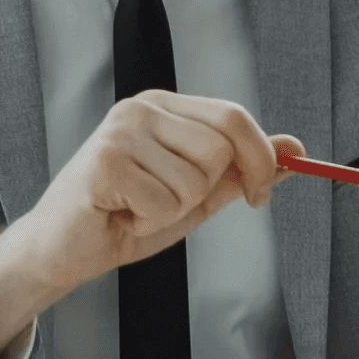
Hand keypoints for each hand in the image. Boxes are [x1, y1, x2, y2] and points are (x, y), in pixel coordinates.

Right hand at [0, 95, 291, 358]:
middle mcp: (141, 109)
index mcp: (164, 107)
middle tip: (166, 205)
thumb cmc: (124, 218)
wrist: (62, 250)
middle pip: (221, 148)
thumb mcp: (195, 195)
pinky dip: (148, 223)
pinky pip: (165, 203)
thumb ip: (240, 170)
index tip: (258, 195)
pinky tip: (120, 215)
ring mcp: (121, 132)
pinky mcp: (105, 162)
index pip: (235, 117)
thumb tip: (296, 149)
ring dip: (174, 210)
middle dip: (206, 192)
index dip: (259, 159)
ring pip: (196, 179)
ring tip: (137, 209)